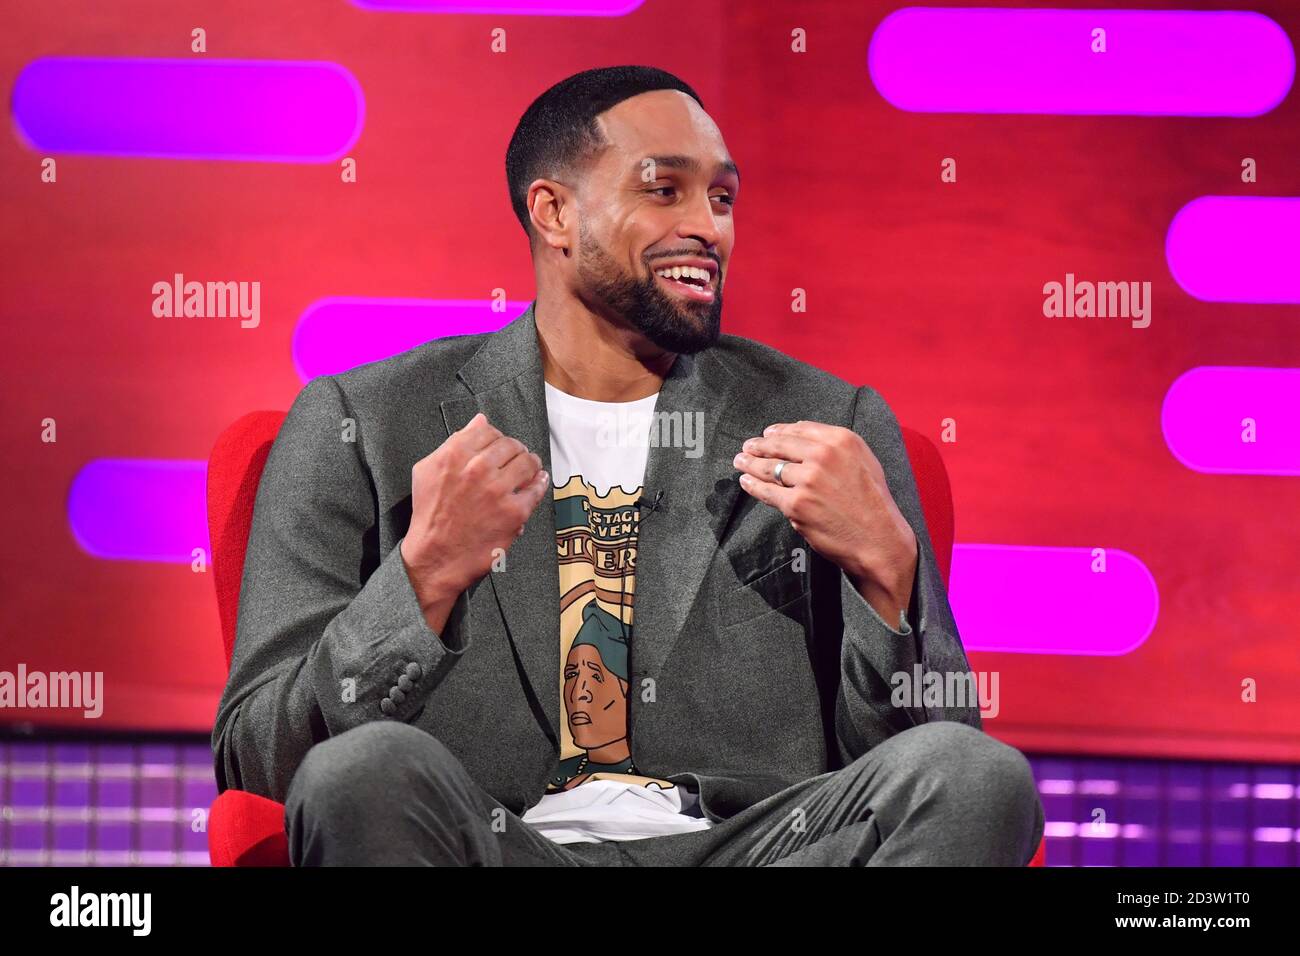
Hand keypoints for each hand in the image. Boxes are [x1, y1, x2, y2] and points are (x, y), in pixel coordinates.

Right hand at [401, 412, 549, 608]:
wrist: (435, 557)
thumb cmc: (430, 515)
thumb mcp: (428, 471)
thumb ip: (454, 442)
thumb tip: (479, 421)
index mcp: (454, 455)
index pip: (487, 430)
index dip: (496, 437)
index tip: (499, 446)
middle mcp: (477, 469)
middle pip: (510, 445)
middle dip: (516, 449)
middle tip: (517, 457)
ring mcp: (497, 490)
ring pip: (527, 462)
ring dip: (531, 463)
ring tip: (530, 468)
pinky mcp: (514, 512)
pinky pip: (536, 489)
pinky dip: (540, 482)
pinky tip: (539, 481)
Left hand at [732, 420, 917, 623]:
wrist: (878, 540)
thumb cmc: (874, 503)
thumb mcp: (864, 462)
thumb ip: (837, 447)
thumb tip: (804, 436)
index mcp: (842, 440)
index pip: (800, 429)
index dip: (779, 431)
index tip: (768, 434)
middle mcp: (823, 455)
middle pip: (780, 445)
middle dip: (759, 445)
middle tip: (748, 446)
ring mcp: (808, 480)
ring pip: (770, 468)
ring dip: (750, 463)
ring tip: (740, 461)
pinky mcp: (796, 504)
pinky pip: (767, 491)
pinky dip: (752, 485)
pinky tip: (746, 481)